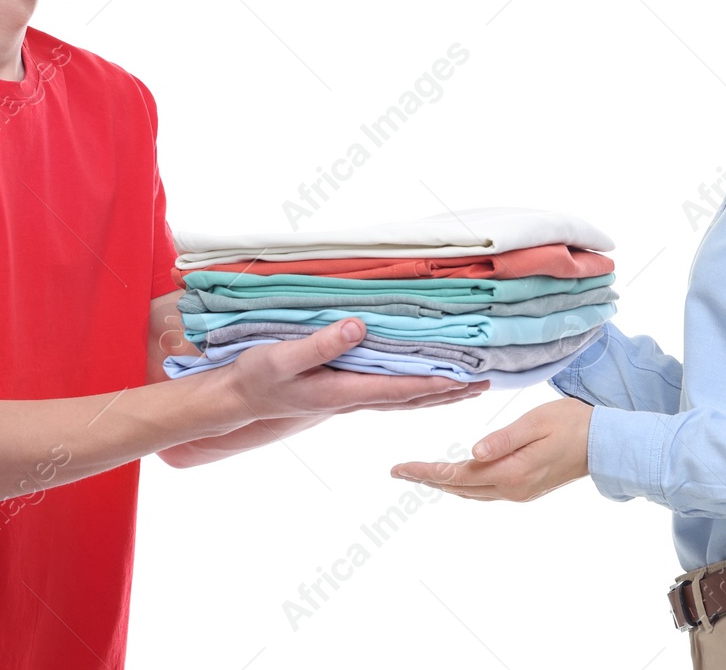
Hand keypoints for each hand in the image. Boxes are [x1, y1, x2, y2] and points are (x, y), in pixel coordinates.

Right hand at [215, 317, 486, 422]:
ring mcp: (350, 397)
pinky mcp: (344, 391)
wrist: (240, 397)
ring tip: (469, 385)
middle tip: (484, 383)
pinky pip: (390, 391)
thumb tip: (357, 327)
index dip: (433, 383)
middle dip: (447, 391)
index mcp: (342, 392)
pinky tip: (426, 381)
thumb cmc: (258, 376)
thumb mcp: (282, 358)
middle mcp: (352, 399)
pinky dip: (415, 388)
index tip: (465, 379)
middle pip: (410, 398)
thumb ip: (320, 344)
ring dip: (437, 392)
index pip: (398, 389)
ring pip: (404, 397)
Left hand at [389, 397, 592, 501]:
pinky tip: (456, 477)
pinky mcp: (525, 489)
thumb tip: (472, 454)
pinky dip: (464, 485)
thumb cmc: (572, 424)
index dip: (426, 471)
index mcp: (511, 472)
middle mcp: (511, 488)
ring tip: (418, 474)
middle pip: (459, 486)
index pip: (457, 473)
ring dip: (443, 483)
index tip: (399, 468)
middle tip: (398, 471)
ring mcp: (519, 492)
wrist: (605, 444)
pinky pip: (484, 491)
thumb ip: (503, 439)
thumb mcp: (536, 423)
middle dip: (427, 478)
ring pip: (470, 492)